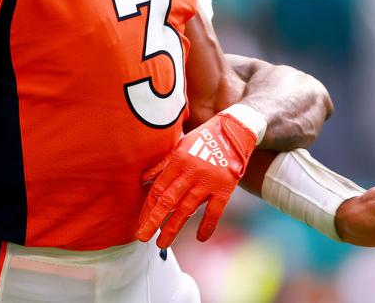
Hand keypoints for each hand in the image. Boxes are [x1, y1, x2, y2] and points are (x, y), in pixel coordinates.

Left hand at [136, 111, 259, 247]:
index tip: (140, 222)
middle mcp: (191, 173)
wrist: (234, 131)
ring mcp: (208, 182)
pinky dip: (208, 226)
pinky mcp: (225, 188)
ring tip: (162, 243)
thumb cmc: (203, 138)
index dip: (148, 207)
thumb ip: (162, 164)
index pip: (159, 189)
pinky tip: (200, 238)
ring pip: (187, 209)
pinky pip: (214, 211)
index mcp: (178, 161)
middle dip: (154, 221)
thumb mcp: (180, 145)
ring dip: (174, 228)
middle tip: (142, 237)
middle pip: (169, 201)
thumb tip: (144, 179)